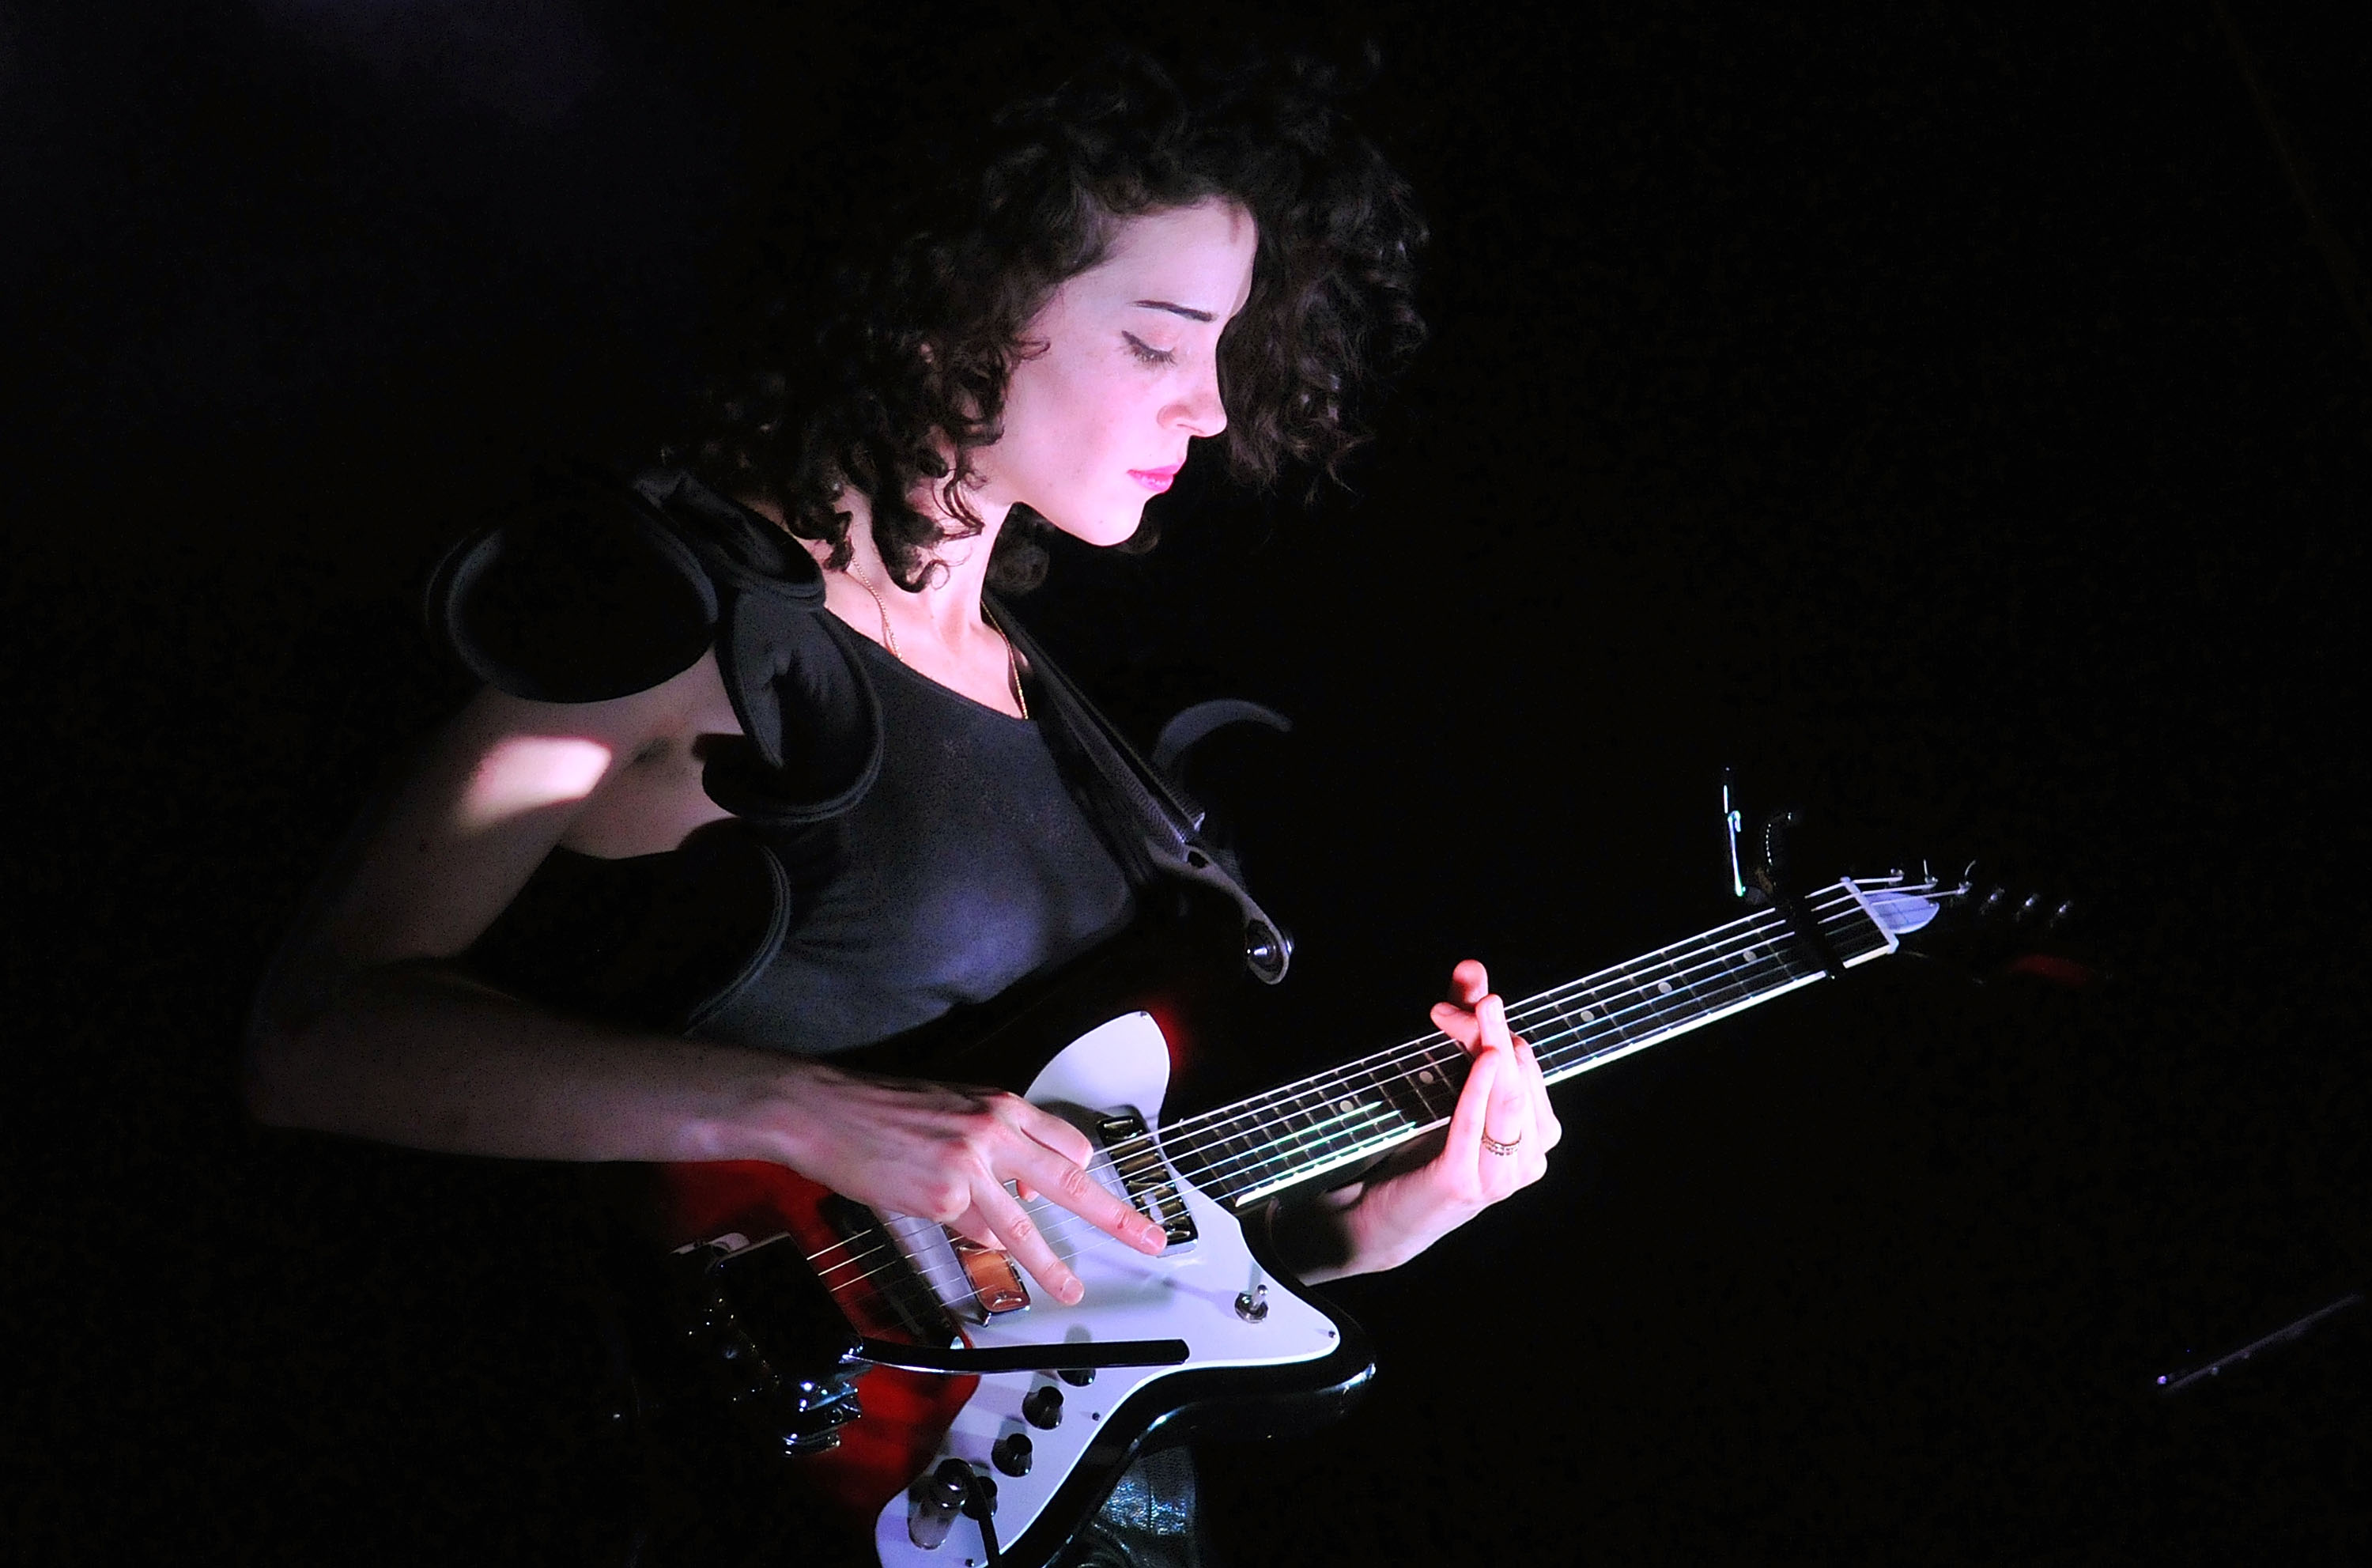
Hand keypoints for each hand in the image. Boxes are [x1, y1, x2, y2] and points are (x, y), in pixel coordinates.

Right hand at [753, 1060, 1167, 1303]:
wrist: (826, 1111)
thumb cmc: (884, 1107)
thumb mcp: (953, 1107)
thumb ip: (996, 1141)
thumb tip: (1022, 1188)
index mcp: (1001, 1105)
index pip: (1068, 1144)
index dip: (1085, 1175)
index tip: (1103, 1197)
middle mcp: (994, 1133)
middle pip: (1071, 1181)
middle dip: (1115, 1216)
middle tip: (1149, 1240)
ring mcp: (969, 1168)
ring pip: (1025, 1227)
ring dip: (1051, 1265)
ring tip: (1071, 1290)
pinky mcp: (940, 1199)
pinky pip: (973, 1231)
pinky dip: (973, 1236)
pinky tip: (953, 1221)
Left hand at [1288, 959, 1560, 1280]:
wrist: (1380, 1217)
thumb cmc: (1421, 1147)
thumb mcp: (1451, 1084)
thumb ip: (1465, 1028)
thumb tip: (1471, 969)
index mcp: (1537, 1136)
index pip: (1528, 1068)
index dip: (1499, 1028)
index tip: (1472, 996)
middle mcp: (1529, 1160)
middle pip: (1517, 1079)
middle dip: (1492, 1033)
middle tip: (1462, 1005)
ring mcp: (1500, 1177)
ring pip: (1508, 1101)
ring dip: (1490, 1050)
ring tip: (1479, 1014)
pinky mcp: (1463, 1183)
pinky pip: (1478, 1126)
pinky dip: (1480, 1089)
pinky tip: (1483, 1059)